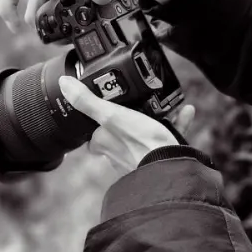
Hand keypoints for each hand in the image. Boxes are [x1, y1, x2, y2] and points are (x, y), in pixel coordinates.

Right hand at [0, 0, 170, 33]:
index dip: (7, 4)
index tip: (15, 27)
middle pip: (30, 3)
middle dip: (39, 26)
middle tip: (58, 42)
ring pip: (44, 9)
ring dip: (51, 26)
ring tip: (70, 39)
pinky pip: (56, 9)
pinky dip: (62, 22)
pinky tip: (77, 31)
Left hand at [58, 76, 197, 176]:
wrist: (169, 167)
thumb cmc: (138, 143)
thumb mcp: (111, 115)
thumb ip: (87, 101)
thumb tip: (64, 84)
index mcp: (105, 142)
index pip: (94, 132)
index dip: (97, 119)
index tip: (104, 105)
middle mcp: (120, 152)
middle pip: (120, 132)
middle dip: (129, 118)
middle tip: (137, 102)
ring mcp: (141, 156)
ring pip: (145, 134)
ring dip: (154, 119)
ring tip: (164, 105)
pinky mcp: (162, 156)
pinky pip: (169, 136)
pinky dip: (177, 123)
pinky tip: (187, 111)